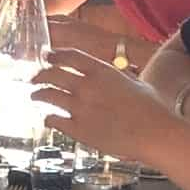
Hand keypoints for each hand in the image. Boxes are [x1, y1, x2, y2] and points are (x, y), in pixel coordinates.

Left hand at [33, 50, 174, 168]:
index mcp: (102, 71)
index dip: (54, 55)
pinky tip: (48, 119)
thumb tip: (108, 74)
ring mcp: (80, 108)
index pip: (70, 56)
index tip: (47, 56)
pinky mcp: (78, 129)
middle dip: (39, 75)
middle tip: (34, 78)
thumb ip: (116, 76)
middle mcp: (86, 86)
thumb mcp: (134, 82)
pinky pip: (54, 120)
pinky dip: (48, 118)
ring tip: (34, 96)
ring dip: (38, 94)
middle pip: (52, 74)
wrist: (154, 134)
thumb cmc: (151, 109)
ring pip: (48, 95)